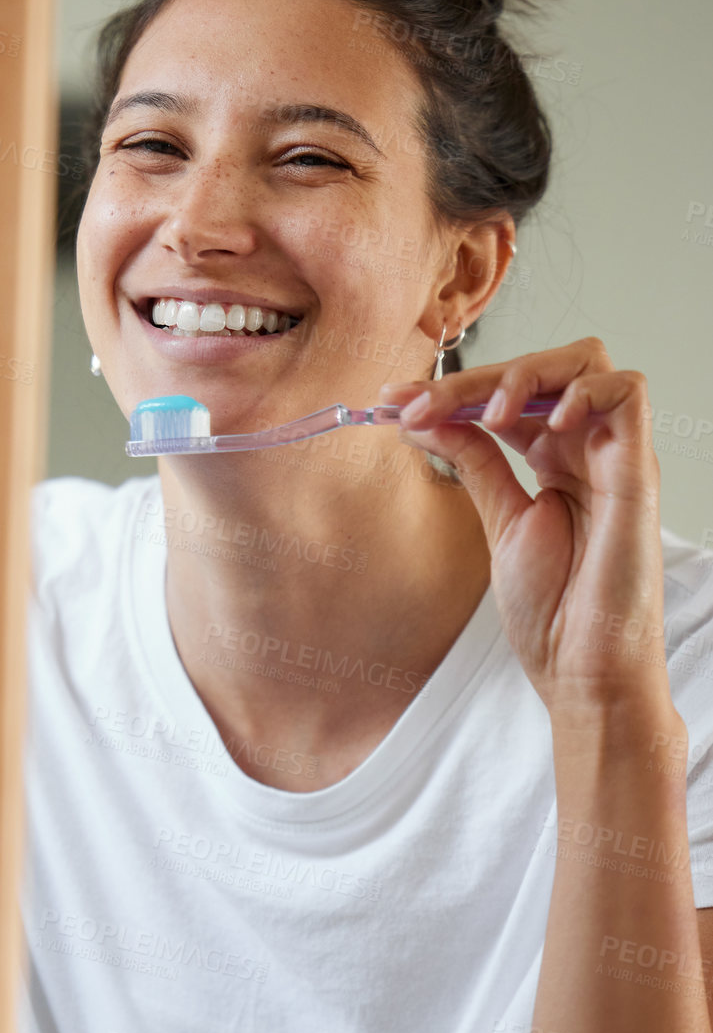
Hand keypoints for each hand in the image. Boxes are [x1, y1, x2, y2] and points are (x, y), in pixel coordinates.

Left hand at [379, 339, 669, 716]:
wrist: (582, 667)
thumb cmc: (553, 609)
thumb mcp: (499, 521)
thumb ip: (473, 464)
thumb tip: (423, 419)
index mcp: (554, 460)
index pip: (507, 396)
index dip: (452, 390)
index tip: (393, 403)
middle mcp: (587, 449)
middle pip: (541, 370)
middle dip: (473, 379)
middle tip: (418, 405)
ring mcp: (614, 456)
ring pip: (585, 365)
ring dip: (525, 375)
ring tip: (488, 416)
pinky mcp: (637, 472)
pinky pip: (630, 395)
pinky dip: (584, 390)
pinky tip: (544, 422)